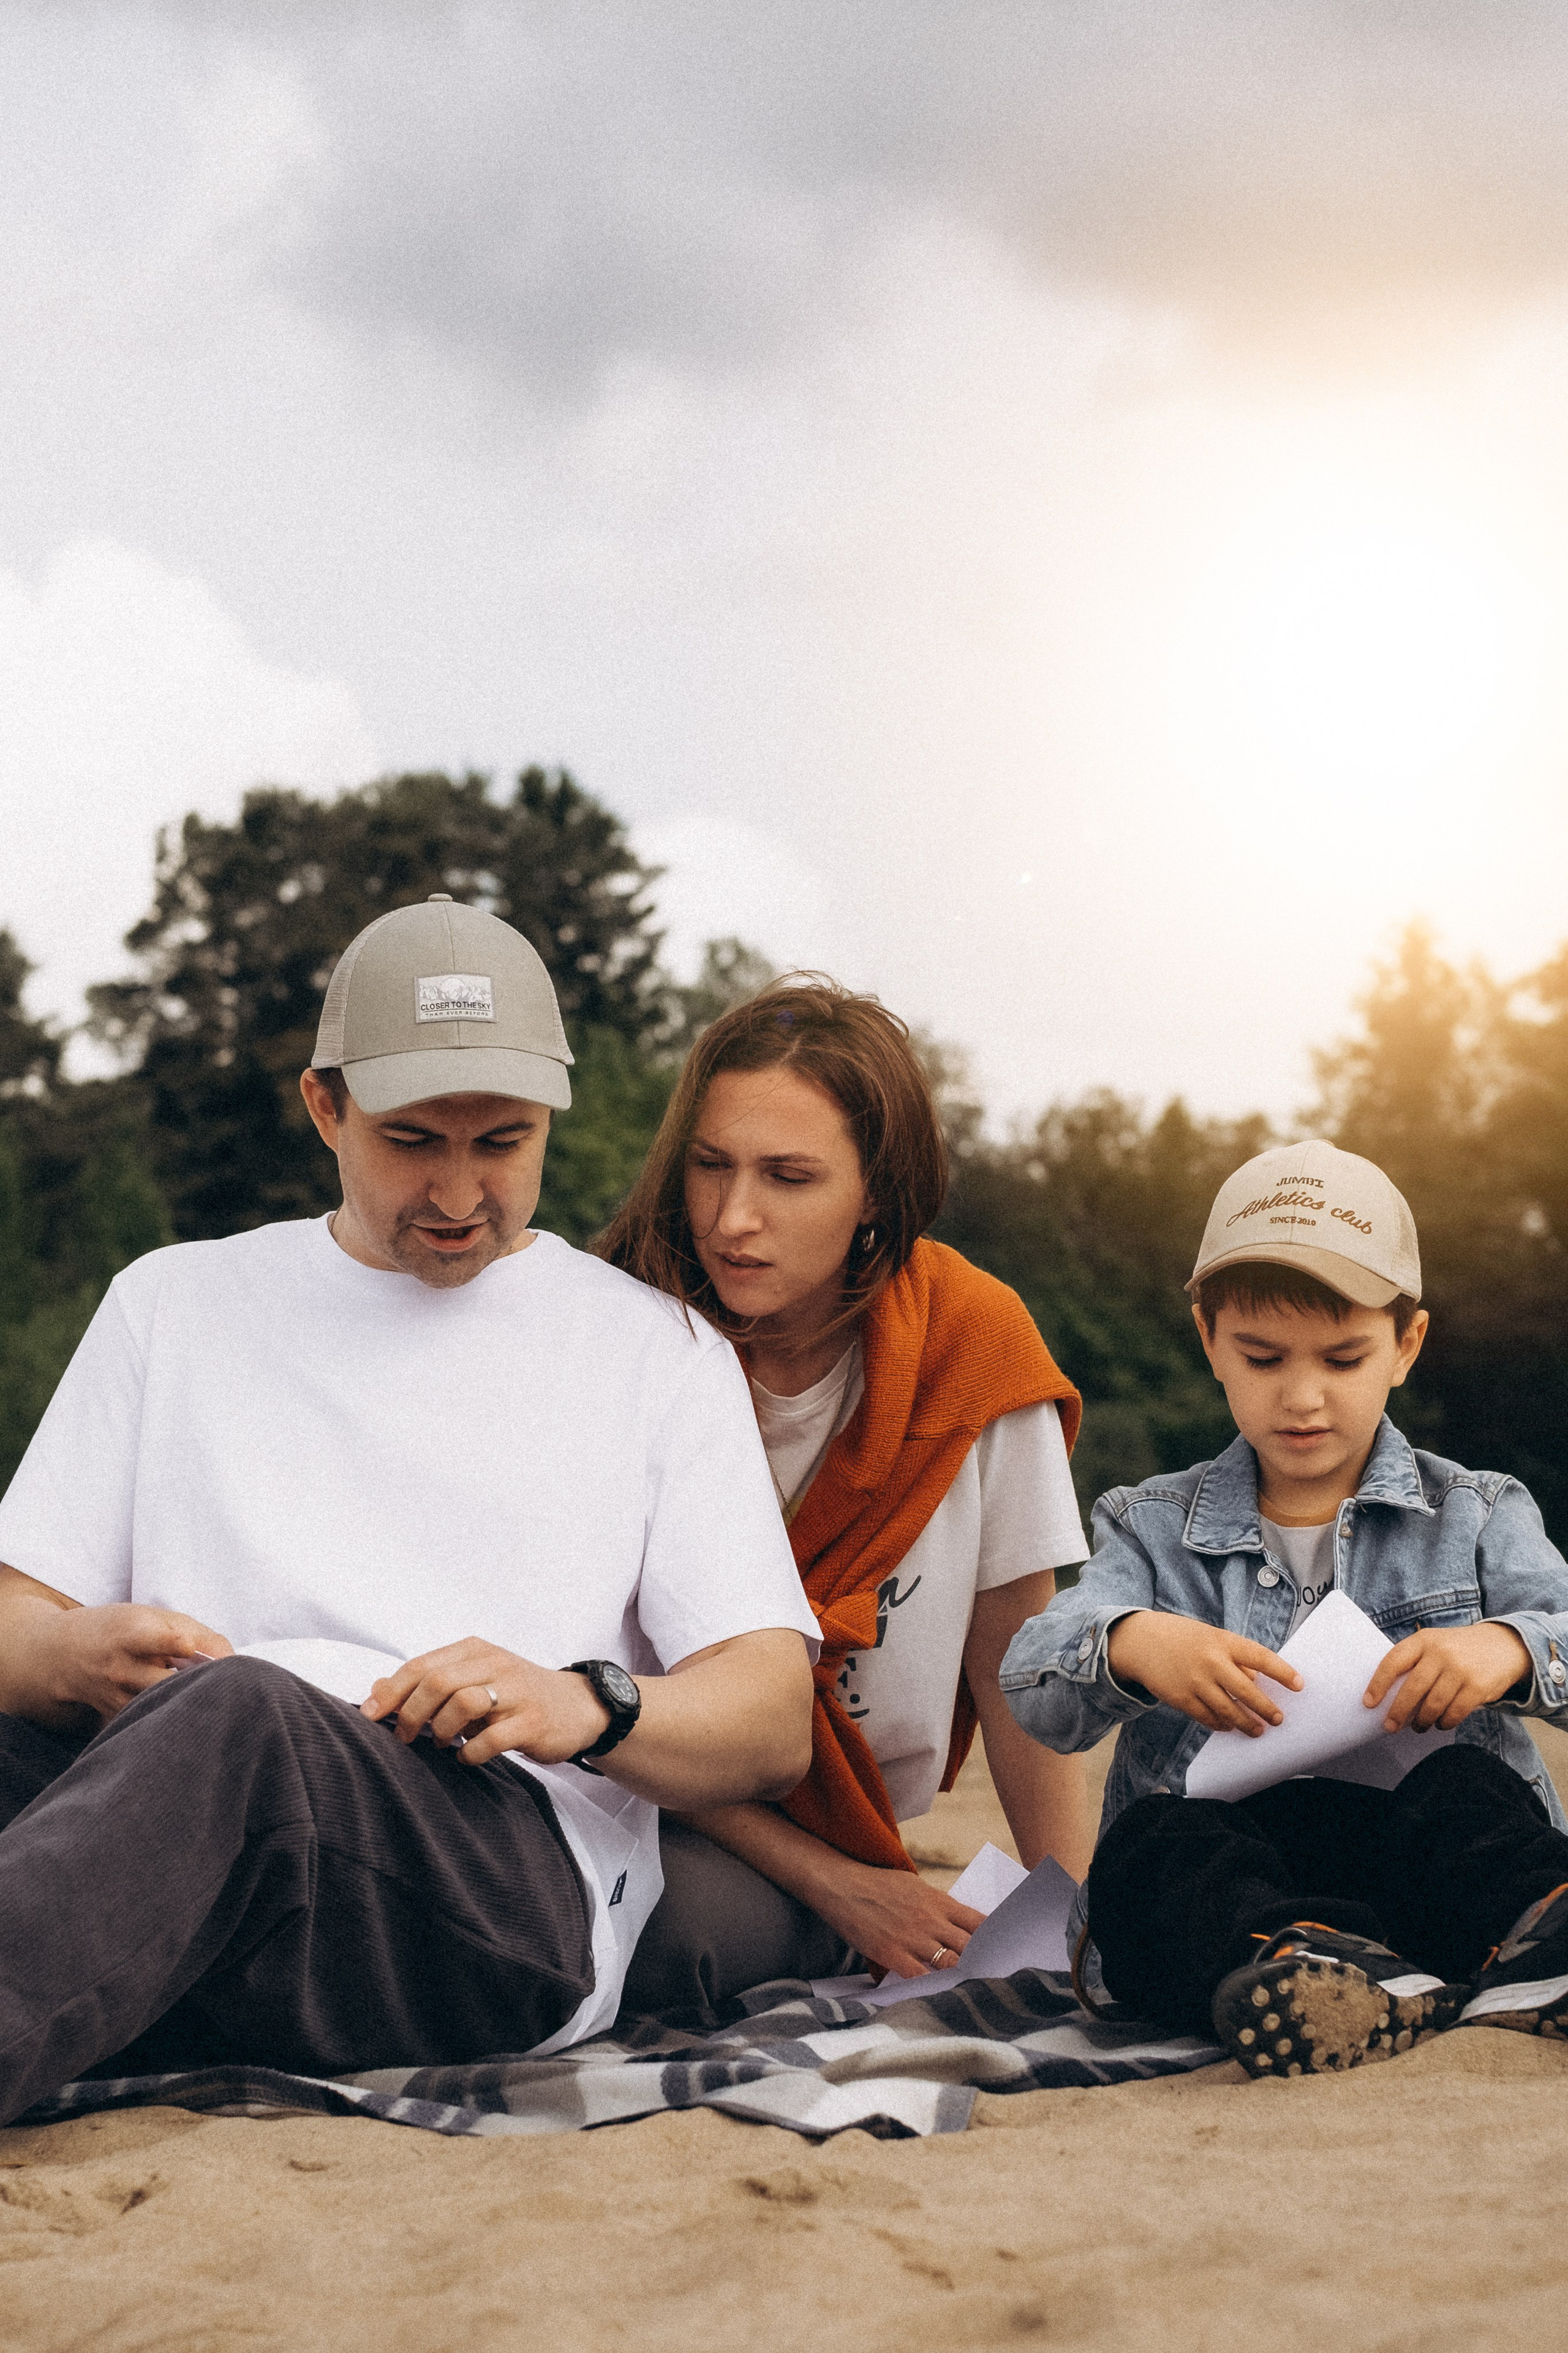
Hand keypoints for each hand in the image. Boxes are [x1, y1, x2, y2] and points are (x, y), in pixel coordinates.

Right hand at [14, 1601, 232, 1729]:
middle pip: (166, 1684)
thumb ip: (199, 1634)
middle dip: (198, 1687)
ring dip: (189, 1707)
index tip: (195, 1649)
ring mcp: (116, 1697)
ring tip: (214, 1705)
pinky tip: (188, 1718)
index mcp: (132, 1633)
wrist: (63, 1655)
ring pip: (161, 1709)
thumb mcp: (155, 1617)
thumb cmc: (121, 1629)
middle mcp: (121, 1667)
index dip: (176, 1643)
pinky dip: (173, 1720)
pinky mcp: (115, 1719)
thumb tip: (234, 1660)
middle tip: (232, 1689)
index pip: (157, 1639)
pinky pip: (151, 1723)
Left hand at [362, 1637, 615, 1767]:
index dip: (390, 1692)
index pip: (421, 1665)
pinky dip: (471, 1753)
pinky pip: (491, 1738)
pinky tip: (468, 1757)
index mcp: (475, 1650)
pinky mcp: (532, 1721)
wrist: (578, 1706)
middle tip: (403, 1738)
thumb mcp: (473, 1678)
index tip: (369, 1716)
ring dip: (442, 1731)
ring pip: (463, 1703)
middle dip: (411, 1714)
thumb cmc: (516, 1694)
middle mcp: (495, 1664)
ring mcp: (516, 1692)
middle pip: (438, 1682)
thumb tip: (375, 1689)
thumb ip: (427, 1682)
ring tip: (441, 1745)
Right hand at [807, 1862, 985, 1980]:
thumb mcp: (914, 1885)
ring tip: (975, 1989)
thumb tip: (956, 1923)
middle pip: (970, 1946)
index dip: (995, 1939)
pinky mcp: (892, 1953)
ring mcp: (912, 1938)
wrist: (842, 1884)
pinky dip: (933, 1986)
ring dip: (963, 1977)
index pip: (978, 1922)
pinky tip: (941, 1994)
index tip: (1006, 1951)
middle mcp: (931, 1919)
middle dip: (985, 1962)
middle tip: (997, 1977)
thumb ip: (936, 1905)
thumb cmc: (877, 1883)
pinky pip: (920, 1976)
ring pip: (950, 1963)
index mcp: (938, 1900)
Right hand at [1107, 1611, 1301, 1735]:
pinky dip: (1221, 1724)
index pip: (1261, 1657)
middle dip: (1267, 1709)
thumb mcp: (1211, 1636)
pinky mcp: (1182, 1699)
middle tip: (1279, 1719)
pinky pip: (1208, 1718)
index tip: (1299, 1684)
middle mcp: (1211, 1661)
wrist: (1140, 1641)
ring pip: (1229, 1711)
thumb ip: (1234, 1656)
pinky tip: (1228, 1726)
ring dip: (1246, 1724)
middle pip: (1247, 1692)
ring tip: (1257, 1730)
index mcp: (1223, 1641)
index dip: (1283, 1672)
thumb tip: (1255, 1682)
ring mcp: (1196, 1682)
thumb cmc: (1182, 1637)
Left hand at [1364, 1622, 1531, 1733]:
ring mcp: (1460, 1669)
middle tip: (1390, 1727)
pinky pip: (1454, 1713)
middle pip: (1412, 1688)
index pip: (1393, 1661)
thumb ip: (1415, 1662)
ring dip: (1422, 1721)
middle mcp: (1441, 1652)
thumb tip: (1388, 1697)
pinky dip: (1444, 1723)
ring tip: (1419, 1726)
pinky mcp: (1477, 1686)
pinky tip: (1441, 1723)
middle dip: (1398, 1712)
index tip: (1369, 1703)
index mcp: (1424, 1640)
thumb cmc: (1459, 1650)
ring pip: (1433, 1704)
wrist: (1504, 1646)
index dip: (1378, 1684)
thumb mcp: (1435, 1644)